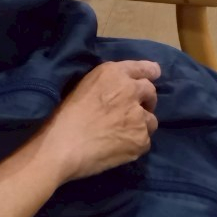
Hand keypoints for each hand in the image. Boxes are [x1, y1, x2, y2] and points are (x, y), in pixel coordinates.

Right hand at [38, 60, 160, 183]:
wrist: (61, 147)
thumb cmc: (64, 116)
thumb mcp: (84, 86)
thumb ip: (107, 84)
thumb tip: (118, 90)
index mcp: (113, 73)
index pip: (142, 68)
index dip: (149, 71)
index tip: (154, 74)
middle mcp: (131, 90)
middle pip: (150, 92)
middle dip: (146, 100)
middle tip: (134, 112)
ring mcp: (139, 116)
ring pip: (151, 119)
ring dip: (141, 124)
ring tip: (124, 134)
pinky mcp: (141, 139)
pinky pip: (145, 141)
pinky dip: (135, 144)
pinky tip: (119, 148)